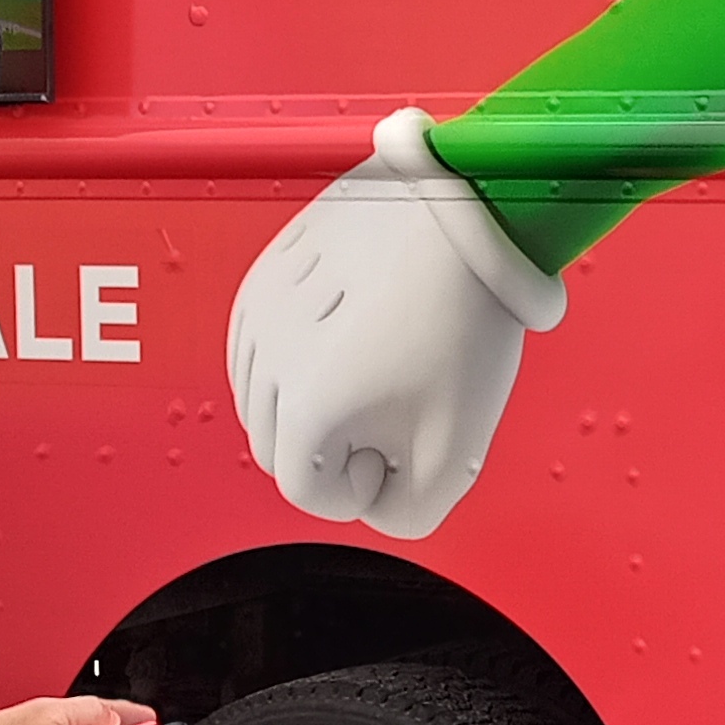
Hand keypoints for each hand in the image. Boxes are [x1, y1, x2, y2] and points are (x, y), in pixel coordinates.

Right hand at [229, 106, 564, 533]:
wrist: (469, 212)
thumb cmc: (468, 324)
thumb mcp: (458, 446)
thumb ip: (409, 512)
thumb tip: (370, 505)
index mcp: (309, 408)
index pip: (309, 494)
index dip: (362, 485)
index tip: (403, 444)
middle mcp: (267, 362)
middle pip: (276, 450)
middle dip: (332, 448)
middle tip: (395, 409)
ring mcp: (258, 314)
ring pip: (261, 402)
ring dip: (309, 407)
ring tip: (376, 368)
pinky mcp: (260, 277)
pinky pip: (255, 351)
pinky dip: (289, 366)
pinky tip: (342, 342)